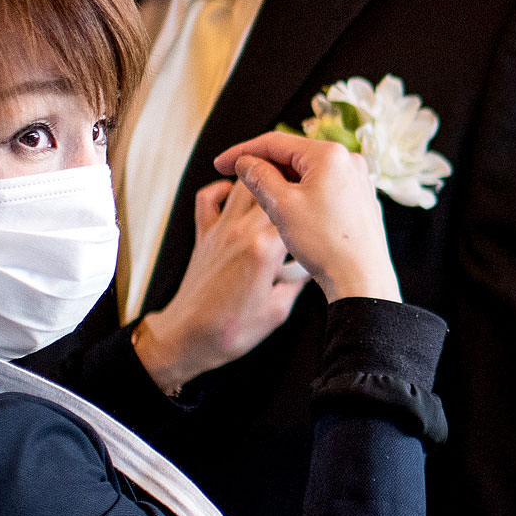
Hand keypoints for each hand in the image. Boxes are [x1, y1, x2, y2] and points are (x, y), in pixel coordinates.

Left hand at [134, 176, 309, 393]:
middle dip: (294, 183)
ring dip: (263, 179)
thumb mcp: (279, 310)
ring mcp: (220, 230)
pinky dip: (222, 189)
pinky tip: (237, 196)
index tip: (328, 206)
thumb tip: (315, 263)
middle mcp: (241, 231)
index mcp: (264, 250)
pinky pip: (209, 198)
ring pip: (242, 183)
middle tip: (311, 189)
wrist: (187, 336)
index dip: (315, 204)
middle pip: (272, 187)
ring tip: (282, 183)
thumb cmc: (232, 329)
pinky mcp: (204, 235)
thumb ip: (299, 281)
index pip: (296, 211)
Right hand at [215, 131, 401, 303]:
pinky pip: (324, 187)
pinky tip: (290, 211)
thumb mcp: (280, 206)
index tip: (221, 163)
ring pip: (309, 173)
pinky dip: (302, 193)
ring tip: (263, 200)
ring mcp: (358, 180)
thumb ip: (258, 177)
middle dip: (264, 167)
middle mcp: (349, 161)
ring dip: (282, 182)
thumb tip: (245, 162)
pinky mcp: (360, 199)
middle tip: (238, 181)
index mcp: (330, 154)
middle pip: (294, 155)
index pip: (276, 143)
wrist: (361, 278)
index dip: (243, 151)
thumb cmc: (325, 243)